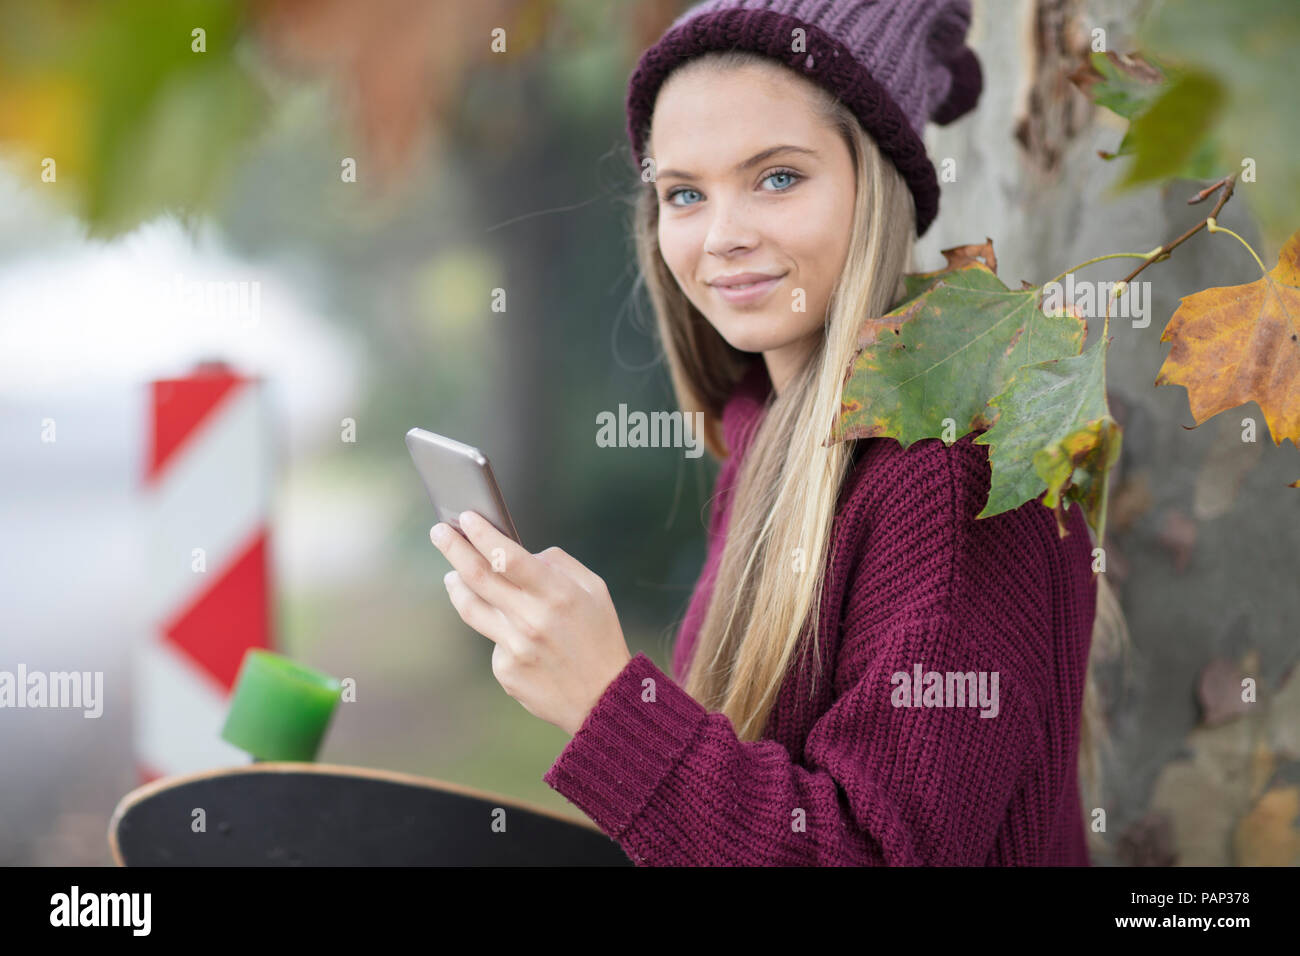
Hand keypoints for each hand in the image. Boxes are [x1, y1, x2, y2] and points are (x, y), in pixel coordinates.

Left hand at [430, 510, 631, 735]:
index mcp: (557, 594)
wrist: (603, 699)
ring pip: (470, 607)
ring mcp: (515, 647)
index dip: (482, 534)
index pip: (507, 556)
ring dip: (456, 584)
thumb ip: (559, 564)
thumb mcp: (594, 590)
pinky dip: (497, 628)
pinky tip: (512, 632)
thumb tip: (523, 553)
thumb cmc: (599, 638)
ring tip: (453, 574)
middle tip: (439, 532)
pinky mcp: (505, 670)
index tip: (466, 518)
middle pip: (478, 576)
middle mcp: (532, 619)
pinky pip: (492, 639)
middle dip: (454, 548)